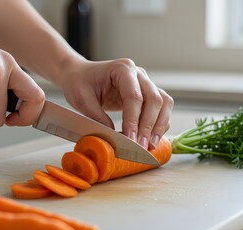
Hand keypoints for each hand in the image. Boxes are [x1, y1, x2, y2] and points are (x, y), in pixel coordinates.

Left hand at [57, 58, 173, 149]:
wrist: (80, 75)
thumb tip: (114, 138)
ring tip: (151, 145)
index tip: (131, 140)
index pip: (134, 96)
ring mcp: (145, 82)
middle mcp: (138, 73)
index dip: (133, 120)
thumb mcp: (82, 99)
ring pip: (163, 103)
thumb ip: (98, 117)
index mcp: (122, 69)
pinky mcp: (147, 93)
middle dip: (149, 126)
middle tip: (141, 147)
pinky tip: (151, 138)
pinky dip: (159, 123)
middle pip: (154, 99)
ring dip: (159, 125)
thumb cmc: (79, 82)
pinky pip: (161, 108)